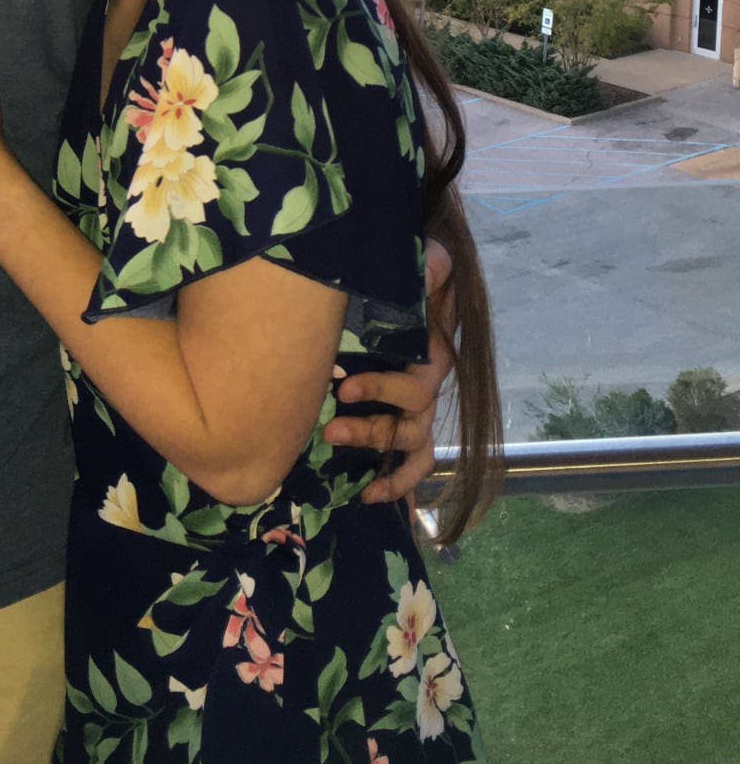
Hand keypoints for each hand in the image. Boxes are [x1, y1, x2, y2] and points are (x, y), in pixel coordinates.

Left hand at [321, 237, 454, 505]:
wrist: (407, 282)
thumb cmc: (409, 276)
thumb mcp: (422, 264)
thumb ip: (430, 266)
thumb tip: (433, 264)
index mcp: (431, 356)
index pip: (416, 386)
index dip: (382, 390)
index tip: (342, 386)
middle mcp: (427, 387)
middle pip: (410, 423)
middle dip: (370, 429)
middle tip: (330, 428)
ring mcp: (415, 408)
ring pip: (410, 446)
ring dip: (380, 458)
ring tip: (339, 454)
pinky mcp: (401, 418)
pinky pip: (410, 463)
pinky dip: (397, 486)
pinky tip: (369, 500)